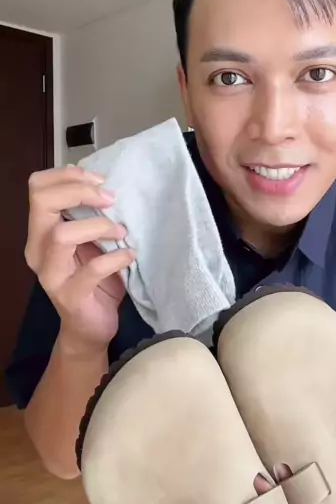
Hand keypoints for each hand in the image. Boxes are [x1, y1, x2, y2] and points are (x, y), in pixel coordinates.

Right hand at [25, 165, 135, 350]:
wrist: (91, 328)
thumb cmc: (94, 281)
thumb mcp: (91, 242)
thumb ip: (89, 217)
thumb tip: (107, 184)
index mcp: (40, 232)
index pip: (38, 188)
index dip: (68, 175)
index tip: (100, 179)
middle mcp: (37, 250)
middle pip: (42, 203)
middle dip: (80, 192)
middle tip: (110, 199)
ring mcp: (50, 275)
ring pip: (61, 234)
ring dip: (98, 226)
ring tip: (121, 232)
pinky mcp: (70, 297)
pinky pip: (92, 270)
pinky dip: (116, 258)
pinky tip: (130, 256)